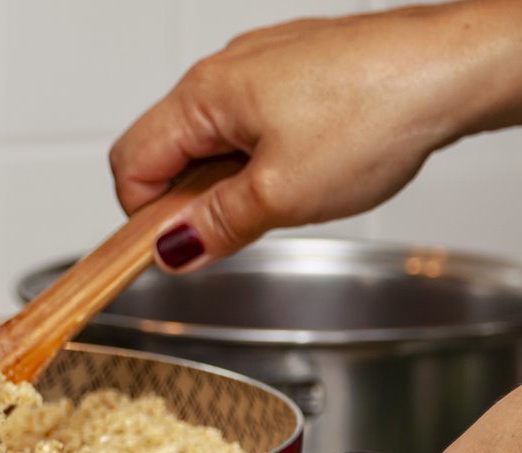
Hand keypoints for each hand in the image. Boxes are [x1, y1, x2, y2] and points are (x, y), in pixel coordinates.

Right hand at [109, 0, 521, 270]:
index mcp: (202, 95)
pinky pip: (251, 121)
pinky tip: (306, 168)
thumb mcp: (280, 194)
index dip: (144, 217)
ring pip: (211, 138)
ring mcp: (260, 65)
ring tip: (281, 196)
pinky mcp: (295, 69)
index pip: (129, 165)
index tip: (178, 249)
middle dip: (188, 199)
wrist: (457, 67)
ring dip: (229, 180)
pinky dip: (262, 155)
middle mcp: (222, 71)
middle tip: (236, 227)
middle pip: (166, 150)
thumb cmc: (378, 110)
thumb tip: (170, 251)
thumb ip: (213, 227)